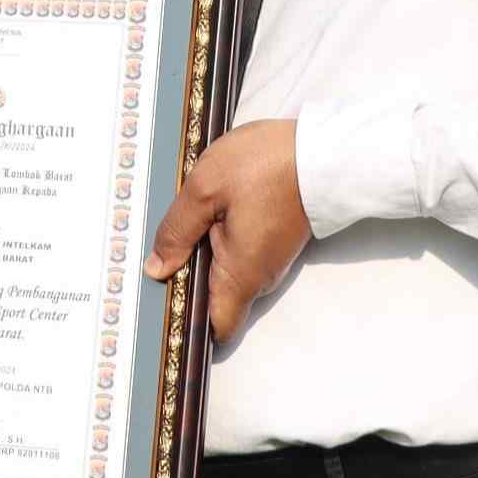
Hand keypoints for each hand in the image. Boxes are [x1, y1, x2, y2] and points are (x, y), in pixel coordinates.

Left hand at [141, 119, 309, 343]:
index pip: (217, 327)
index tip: (163, 307)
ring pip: (228, 272)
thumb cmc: (265, 166)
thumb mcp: (204, 190)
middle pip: (218, 299)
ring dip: (202, 256)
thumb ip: (177, 231)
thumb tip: (158, 268)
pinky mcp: (274, 240)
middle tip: (159, 256)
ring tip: (178, 229)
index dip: (189, 323)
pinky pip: (241, 252)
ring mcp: (270, 258)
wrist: (320, 150)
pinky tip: (204, 214)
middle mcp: (260, 276)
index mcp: (241, 275)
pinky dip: (219, 239)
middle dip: (188, 282)